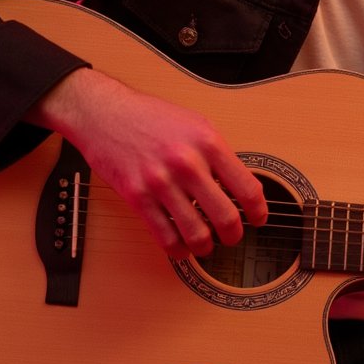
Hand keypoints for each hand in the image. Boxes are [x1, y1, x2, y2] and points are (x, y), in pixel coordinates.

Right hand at [30, 68, 267, 259]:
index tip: (258, 218)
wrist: (105, 113)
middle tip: (232, 238)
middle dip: (234, 235)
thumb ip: (219, 155)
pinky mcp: (137, 196)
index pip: (246, 187)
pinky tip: (181, 247)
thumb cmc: (152, 117)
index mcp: (208, 142)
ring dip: (206, 247)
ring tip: (207, 245)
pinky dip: (178, 250)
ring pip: (196, 233)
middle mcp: (187, 162)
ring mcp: (161, 181)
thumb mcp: (196, 124)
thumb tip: (241, 187)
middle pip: (225, 216)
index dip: (258, 211)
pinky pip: (165, 236)